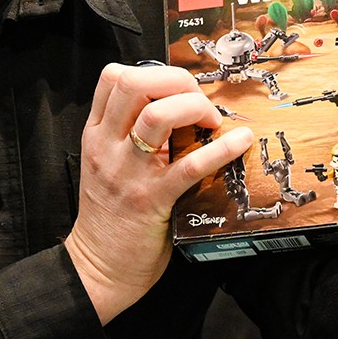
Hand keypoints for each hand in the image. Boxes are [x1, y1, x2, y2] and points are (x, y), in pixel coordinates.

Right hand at [65, 63, 252, 324]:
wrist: (99, 267)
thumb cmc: (110, 216)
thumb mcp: (107, 165)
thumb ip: (128, 136)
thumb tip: (178, 109)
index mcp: (96, 135)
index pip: (113, 78)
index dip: (151, 71)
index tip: (175, 87)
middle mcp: (108, 147)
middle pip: (134, 84)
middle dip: (175, 80)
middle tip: (198, 100)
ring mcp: (129, 172)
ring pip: (158, 115)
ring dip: (193, 107)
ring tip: (211, 120)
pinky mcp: (153, 200)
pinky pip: (190, 166)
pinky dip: (221, 149)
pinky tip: (241, 143)